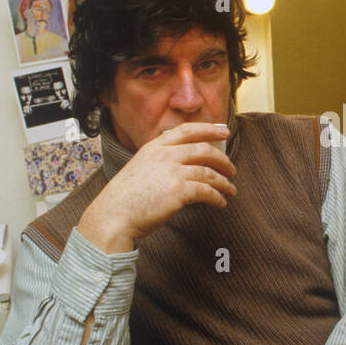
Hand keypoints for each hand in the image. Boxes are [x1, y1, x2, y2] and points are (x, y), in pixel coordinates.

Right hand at [79, 121, 236, 251]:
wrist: (113, 215)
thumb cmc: (125, 198)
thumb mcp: (140, 168)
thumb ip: (160, 162)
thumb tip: (183, 165)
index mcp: (154, 147)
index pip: (187, 130)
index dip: (209, 128)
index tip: (224, 130)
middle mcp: (165, 155)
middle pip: (204, 150)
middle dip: (222, 159)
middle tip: (232, 168)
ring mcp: (173, 171)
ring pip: (209, 172)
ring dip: (224, 182)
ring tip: (230, 190)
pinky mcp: (179, 191)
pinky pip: (207, 191)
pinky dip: (217, 197)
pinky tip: (220, 203)